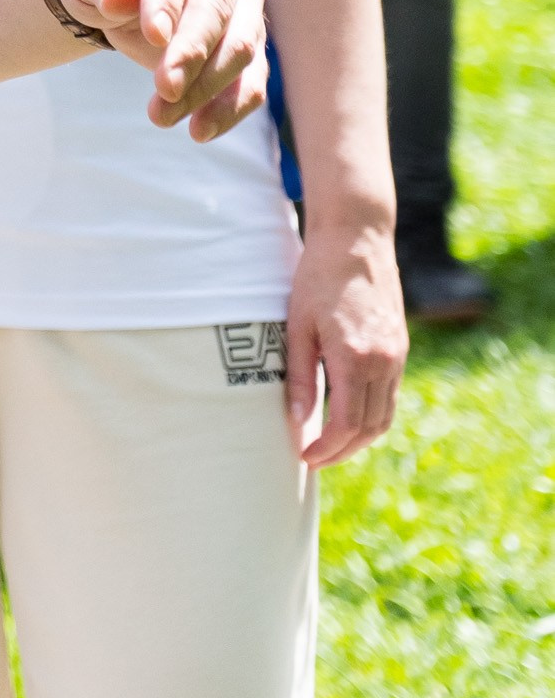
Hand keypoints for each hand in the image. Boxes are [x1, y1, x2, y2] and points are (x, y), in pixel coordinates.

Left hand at [56, 0, 267, 139]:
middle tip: (165, 87)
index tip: (152, 35)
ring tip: (161, 115)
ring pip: (241, 43)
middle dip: (194, 47)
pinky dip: (230, 106)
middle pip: (221, 0)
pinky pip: (252, 76)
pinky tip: (199, 130)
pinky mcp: (250, 34)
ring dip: (206, 84)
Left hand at [285, 221, 405, 467]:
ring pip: (385, 416)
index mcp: (355, 358)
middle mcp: (383, 362)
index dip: (327, 449)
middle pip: (369, 428)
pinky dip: (372, 414)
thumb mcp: (298, 325)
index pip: (346, 425)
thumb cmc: (317, 277)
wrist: (357, 238)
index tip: (305, 457)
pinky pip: (390, 395)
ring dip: (360, 438)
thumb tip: (297, 421)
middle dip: (342, 451)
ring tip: (330, 444)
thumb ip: (298, 376)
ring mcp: (396, 355)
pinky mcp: (400, 346)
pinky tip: (349, 414)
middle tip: (314, 458)